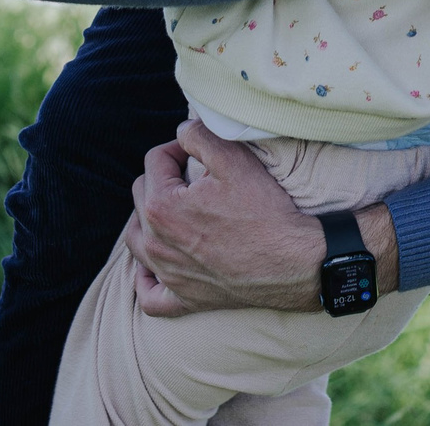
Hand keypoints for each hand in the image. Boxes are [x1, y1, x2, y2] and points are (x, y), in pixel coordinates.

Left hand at [126, 120, 340, 315]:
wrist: (292, 262)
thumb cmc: (264, 212)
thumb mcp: (234, 159)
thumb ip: (199, 136)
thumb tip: (181, 130)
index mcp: (161, 205)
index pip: (154, 161)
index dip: (177, 148)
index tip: (197, 151)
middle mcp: (155, 242)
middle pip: (140, 196)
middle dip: (162, 180)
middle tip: (193, 178)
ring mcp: (167, 274)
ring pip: (136, 241)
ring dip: (148, 221)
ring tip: (174, 211)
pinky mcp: (183, 299)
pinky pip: (148, 295)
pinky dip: (147, 280)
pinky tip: (157, 267)